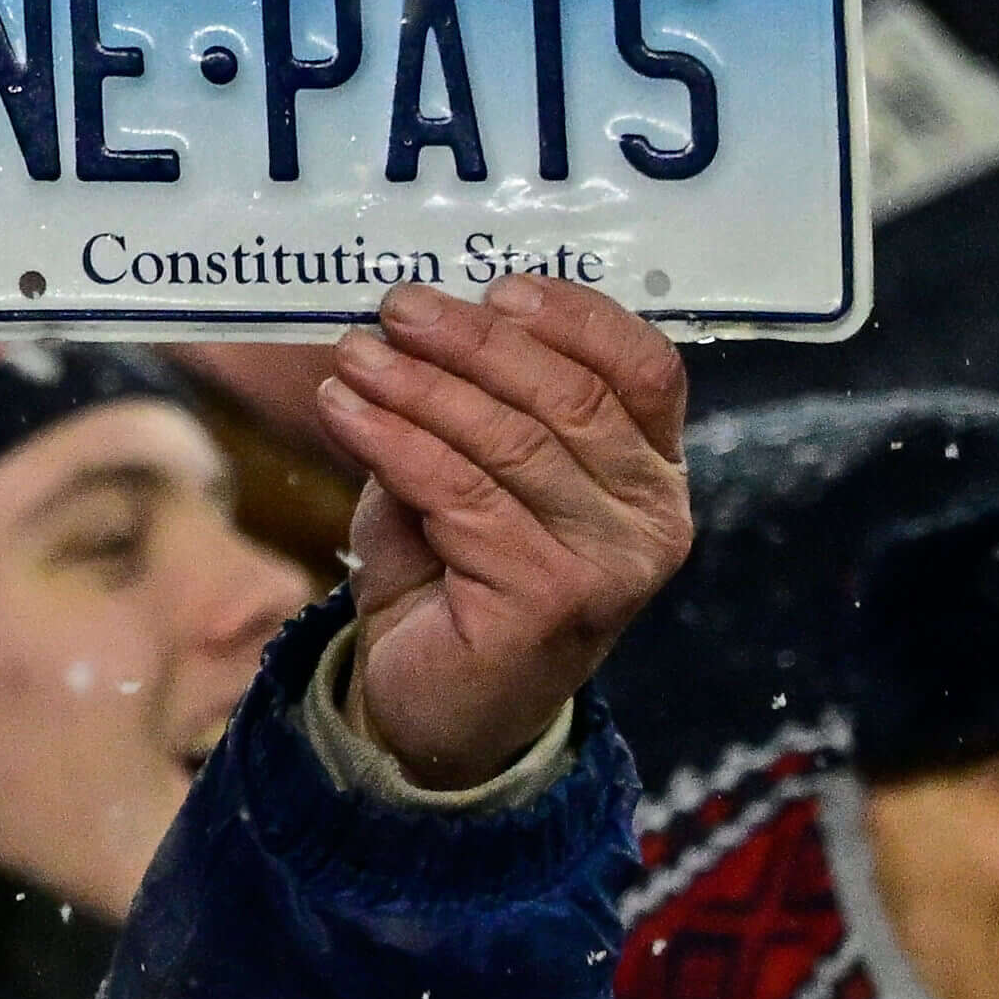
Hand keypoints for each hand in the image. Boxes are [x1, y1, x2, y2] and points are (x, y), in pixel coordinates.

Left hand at [313, 274, 691, 791]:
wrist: (433, 712)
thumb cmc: (452, 582)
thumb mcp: (462, 478)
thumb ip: (461, 409)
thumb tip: (408, 327)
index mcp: (653, 472)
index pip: (645, 370)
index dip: (575, 317)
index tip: (495, 287)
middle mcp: (652, 517)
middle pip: (569, 396)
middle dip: (473, 342)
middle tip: (395, 310)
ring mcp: (610, 563)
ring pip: (510, 442)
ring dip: (419, 387)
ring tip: (354, 357)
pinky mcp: (550, 598)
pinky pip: (461, 494)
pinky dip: (394, 442)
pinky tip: (345, 412)